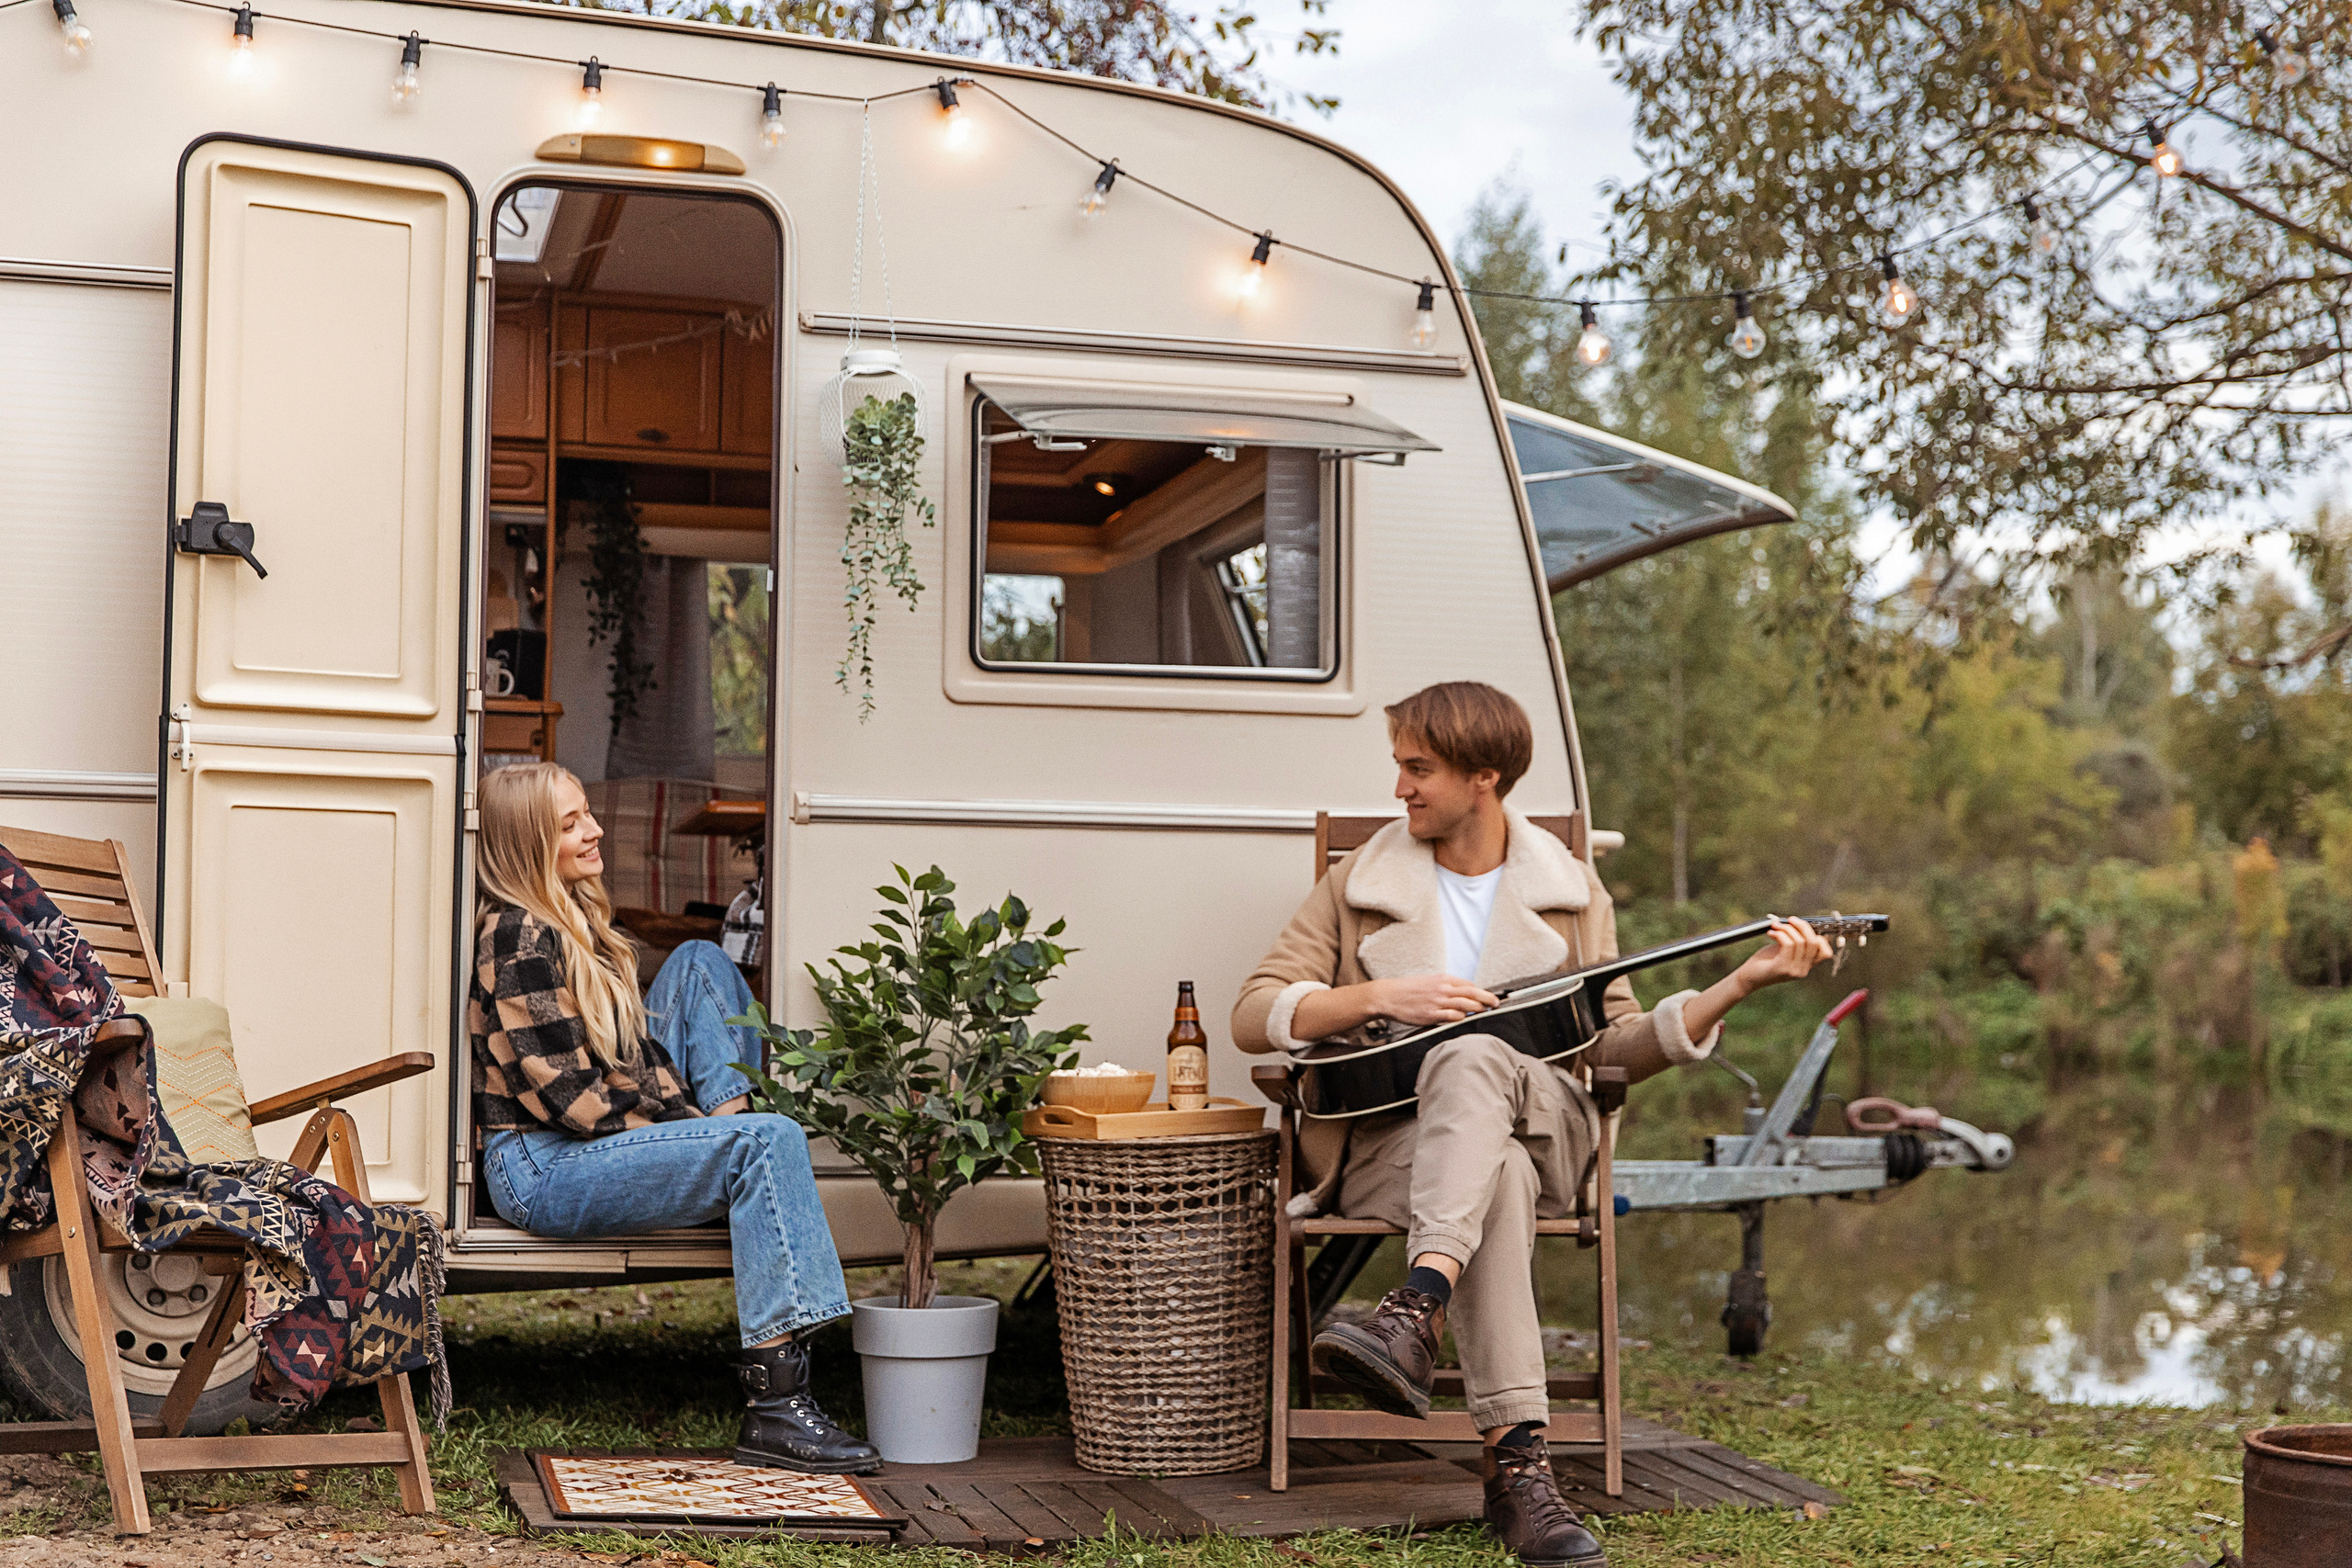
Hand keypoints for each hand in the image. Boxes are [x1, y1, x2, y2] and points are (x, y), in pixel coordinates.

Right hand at [1370, 973, 1500, 1026]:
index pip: (1469, 985)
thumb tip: (1461, 992)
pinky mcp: (1430, 1015)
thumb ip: (1445, 986)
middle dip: (1487, 998)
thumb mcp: (1428, 981)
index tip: (1489, 996)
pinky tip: (1464, 1018)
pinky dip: (1461, 1018)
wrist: (1388, 996)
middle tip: (1497, 1003)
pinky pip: (1451, 1017)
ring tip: (1485, 1011)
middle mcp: (1442, 989)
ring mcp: (1437, 1002)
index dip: (1481, 991)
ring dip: (1478, 1008)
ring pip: (1465, 1005)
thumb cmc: (1407, 989)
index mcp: (1442, 979)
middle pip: (1472, 993)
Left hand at [1731, 917, 1836, 996]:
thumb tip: (1802, 924)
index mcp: (1806, 966)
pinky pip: (1788, 944)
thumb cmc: (1765, 961)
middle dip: (1803, 926)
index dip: (1820, 937)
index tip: (1805, 927)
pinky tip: (1771, 933)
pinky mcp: (1783, 968)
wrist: (1748, 977)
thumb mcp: (1784, 950)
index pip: (1826, 953)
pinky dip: (1780, 934)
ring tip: (1775, 926)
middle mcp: (1803, 970)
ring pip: (1800, 941)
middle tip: (1790, 919)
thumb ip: (1796, 941)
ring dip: (1787, 928)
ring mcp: (1794, 970)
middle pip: (1814, 942)